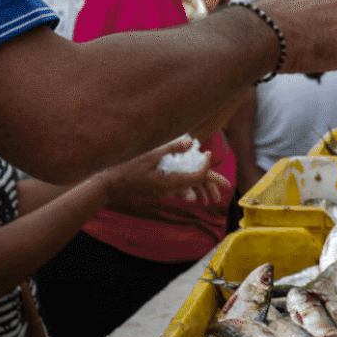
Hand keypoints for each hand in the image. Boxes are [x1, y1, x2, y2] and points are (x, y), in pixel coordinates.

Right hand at [98, 137, 231, 207]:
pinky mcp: (159, 192)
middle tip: (227, 185)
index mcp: (169, 181)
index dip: (206, 165)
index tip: (208, 153)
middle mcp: (169, 190)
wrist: (109, 185)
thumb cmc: (126, 167)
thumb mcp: (150, 155)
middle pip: (195, 185)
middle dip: (211, 184)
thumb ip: (171, 149)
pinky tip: (193, 185)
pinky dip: (187, 186)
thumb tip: (191, 143)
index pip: (196, 176)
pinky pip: (177, 189)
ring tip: (215, 189)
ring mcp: (164, 193)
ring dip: (200, 187)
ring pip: (187, 188)